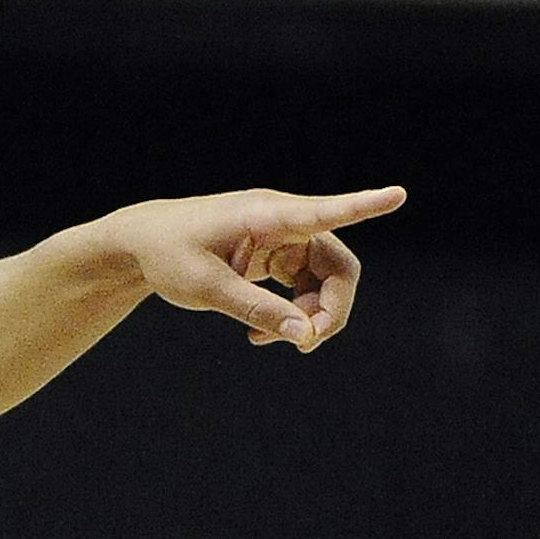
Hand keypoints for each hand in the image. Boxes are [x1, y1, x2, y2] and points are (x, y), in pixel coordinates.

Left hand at [112, 186, 405, 352]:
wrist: (142, 244)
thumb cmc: (168, 255)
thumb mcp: (205, 288)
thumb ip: (255, 310)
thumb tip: (304, 336)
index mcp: (265, 216)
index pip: (323, 211)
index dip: (362, 206)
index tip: (397, 194)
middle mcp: (283, 221)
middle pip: (337, 266)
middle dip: (330, 308)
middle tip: (305, 344)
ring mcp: (284, 237)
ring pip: (324, 281)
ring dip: (310, 316)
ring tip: (273, 342)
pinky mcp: (277, 254)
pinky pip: (304, 287)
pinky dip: (293, 314)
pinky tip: (263, 336)